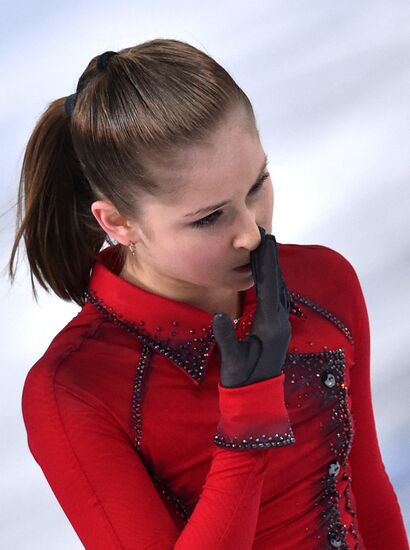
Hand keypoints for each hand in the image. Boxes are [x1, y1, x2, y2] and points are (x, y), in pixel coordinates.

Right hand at [212, 226, 291, 387]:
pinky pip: (280, 299)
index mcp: (270, 326)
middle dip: (271, 260)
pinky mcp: (279, 329)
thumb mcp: (232, 360)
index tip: (263, 243)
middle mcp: (280, 322)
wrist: (257, 398)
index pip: (269, 288)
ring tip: (267, 251)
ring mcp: (282, 326)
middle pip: (278, 284)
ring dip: (274, 270)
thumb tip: (218, 314)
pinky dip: (275, 283)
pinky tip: (270, 279)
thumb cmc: (242, 379)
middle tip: (266, 237)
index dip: (266, 264)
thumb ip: (226, 337)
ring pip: (281, 291)